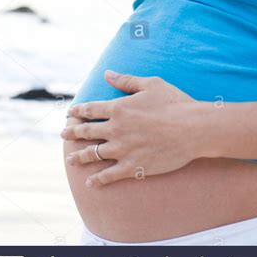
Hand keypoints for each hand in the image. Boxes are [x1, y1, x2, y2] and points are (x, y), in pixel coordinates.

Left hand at [60, 71, 201, 186]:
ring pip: (94, 154)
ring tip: (70, 159)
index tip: (70, 113)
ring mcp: (123, 150)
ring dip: (79, 156)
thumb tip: (107, 74)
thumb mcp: (150, 84)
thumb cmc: (174, 102)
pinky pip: (109, 175)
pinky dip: (98, 179)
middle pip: (87, 132)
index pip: (90, 110)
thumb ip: (126, 80)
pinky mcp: (133, 166)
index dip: (78, 111)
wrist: (193, 128)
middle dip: (72, 132)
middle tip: (63, 133)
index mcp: (119, 108)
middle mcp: (116, 129)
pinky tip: (90, 182)